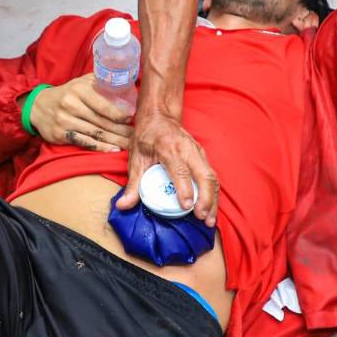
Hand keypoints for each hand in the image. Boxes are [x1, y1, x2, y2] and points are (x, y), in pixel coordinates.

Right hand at [29, 75, 132, 151]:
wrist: (38, 106)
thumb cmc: (67, 93)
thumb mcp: (80, 82)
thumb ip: (100, 82)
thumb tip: (127, 82)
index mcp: (78, 90)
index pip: (103, 105)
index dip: (119, 113)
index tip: (132, 118)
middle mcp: (71, 105)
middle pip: (102, 121)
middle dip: (121, 130)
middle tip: (135, 135)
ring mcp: (65, 121)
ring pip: (95, 133)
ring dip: (115, 141)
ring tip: (130, 144)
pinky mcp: (61, 134)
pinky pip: (85, 142)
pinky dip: (100, 147)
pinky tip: (113, 149)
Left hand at [115, 110, 218, 227]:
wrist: (158, 115)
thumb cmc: (146, 136)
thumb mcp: (135, 158)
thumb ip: (132, 184)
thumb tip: (122, 206)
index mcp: (168, 147)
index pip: (180, 170)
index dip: (185, 189)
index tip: (186, 207)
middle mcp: (187, 148)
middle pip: (204, 175)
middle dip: (206, 198)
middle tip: (202, 218)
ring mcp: (198, 151)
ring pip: (212, 176)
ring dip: (213, 199)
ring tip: (210, 220)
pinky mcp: (202, 155)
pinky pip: (212, 176)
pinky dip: (214, 194)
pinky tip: (211, 209)